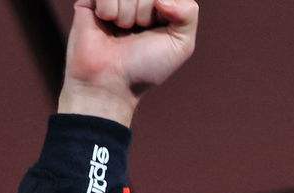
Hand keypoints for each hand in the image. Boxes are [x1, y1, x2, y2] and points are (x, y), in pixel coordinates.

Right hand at [58, 0, 199, 126]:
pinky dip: (109, 11)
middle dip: (145, 14)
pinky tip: (105, 22)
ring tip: (120, 30)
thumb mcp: (181, 45)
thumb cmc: (145, 66)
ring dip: (126, 16)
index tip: (158, 30)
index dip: (167, 10)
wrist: (110, 83)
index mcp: (160, 3)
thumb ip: (188, 13)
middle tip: (136, 32)